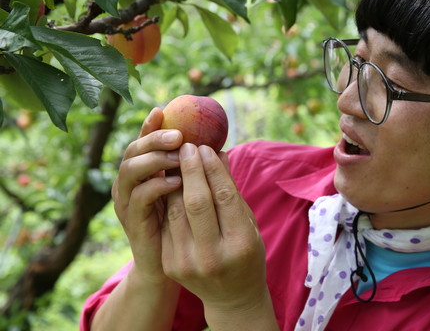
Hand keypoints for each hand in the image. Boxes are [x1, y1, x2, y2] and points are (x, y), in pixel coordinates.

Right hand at [112, 107, 182, 283]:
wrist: (171, 264)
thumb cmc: (184, 223)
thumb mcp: (189, 191)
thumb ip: (194, 170)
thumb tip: (218, 146)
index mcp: (143, 171)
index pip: (143, 141)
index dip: (149, 125)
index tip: (163, 110)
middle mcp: (130, 183)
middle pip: (133, 150)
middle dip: (154, 138)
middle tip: (178, 134)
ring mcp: (127, 201)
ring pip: (130, 170)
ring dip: (155, 159)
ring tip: (179, 155)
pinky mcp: (132, 220)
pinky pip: (138, 197)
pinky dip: (157, 185)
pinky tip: (177, 182)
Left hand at [161, 144, 268, 311]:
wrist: (231, 297)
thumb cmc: (246, 253)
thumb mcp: (248, 224)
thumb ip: (232, 192)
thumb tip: (218, 153)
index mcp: (240, 244)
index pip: (225, 197)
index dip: (213, 169)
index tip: (205, 147)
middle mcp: (213, 255)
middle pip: (197, 201)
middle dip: (190, 169)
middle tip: (187, 146)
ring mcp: (188, 262)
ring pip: (176, 209)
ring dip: (174, 180)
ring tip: (176, 159)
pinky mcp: (170, 264)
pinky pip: (167, 222)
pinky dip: (168, 198)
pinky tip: (170, 182)